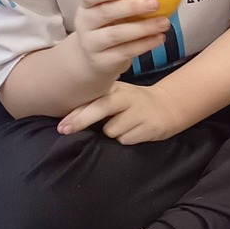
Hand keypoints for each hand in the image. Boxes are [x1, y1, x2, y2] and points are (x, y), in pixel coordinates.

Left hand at [57, 79, 184, 143]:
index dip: (74, 114)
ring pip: (111, 130)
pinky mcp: (150, 127)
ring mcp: (139, 112)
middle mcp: (127, 97)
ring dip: (112, 132)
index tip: (61, 125)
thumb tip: (68, 121)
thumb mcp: (116, 96)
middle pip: (100, 108)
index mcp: (115, 88)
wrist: (168, 106)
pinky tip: (134, 131)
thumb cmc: (132, 104)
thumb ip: (95, 103)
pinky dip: (126, 139)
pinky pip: (125, 140)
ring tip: (123, 126)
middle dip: (81, 120)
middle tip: (65, 130)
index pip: (92, 99)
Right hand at [72, 0, 171, 89]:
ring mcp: (92, 43)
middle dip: (131, 7)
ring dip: (143, 28)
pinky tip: (159, 38)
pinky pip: (125, 52)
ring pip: (117, 34)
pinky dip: (144, 44)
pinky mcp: (103, 61)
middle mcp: (86, 23)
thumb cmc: (113, 26)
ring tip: (165, 23)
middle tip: (155, 2)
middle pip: (105, 12)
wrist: (95, 60)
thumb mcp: (120, 10)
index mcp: (89, 5)